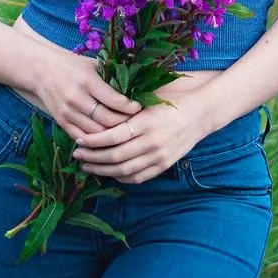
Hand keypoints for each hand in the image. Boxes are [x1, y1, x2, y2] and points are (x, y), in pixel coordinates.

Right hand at [16, 49, 140, 141]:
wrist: (42, 71)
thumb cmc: (73, 66)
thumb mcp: (93, 65)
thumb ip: (111, 76)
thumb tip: (137, 86)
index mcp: (87, 80)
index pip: (113, 100)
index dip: (129, 106)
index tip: (139, 107)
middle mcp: (77, 98)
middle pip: (106, 119)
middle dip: (124, 123)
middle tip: (135, 122)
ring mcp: (68, 112)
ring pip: (95, 132)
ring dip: (111, 135)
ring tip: (123, 132)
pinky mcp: (61, 122)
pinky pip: (82, 137)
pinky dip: (95, 141)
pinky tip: (106, 139)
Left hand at [72, 93, 209, 184]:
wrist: (200, 114)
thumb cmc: (171, 101)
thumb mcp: (149, 99)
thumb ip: (127, 109)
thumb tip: (99, 111)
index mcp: (146, 122)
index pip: (114, 136)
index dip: (94, 141)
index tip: (79, 140)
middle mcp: (152, 142)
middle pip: (116, 156)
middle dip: (93, 158)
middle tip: (77, 156)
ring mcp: (159, 156)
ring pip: (124, 170)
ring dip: (103, 170)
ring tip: (88, 166)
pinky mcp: (163, 166)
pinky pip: (138, 177)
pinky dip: (120, 177)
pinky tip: (109, 172)